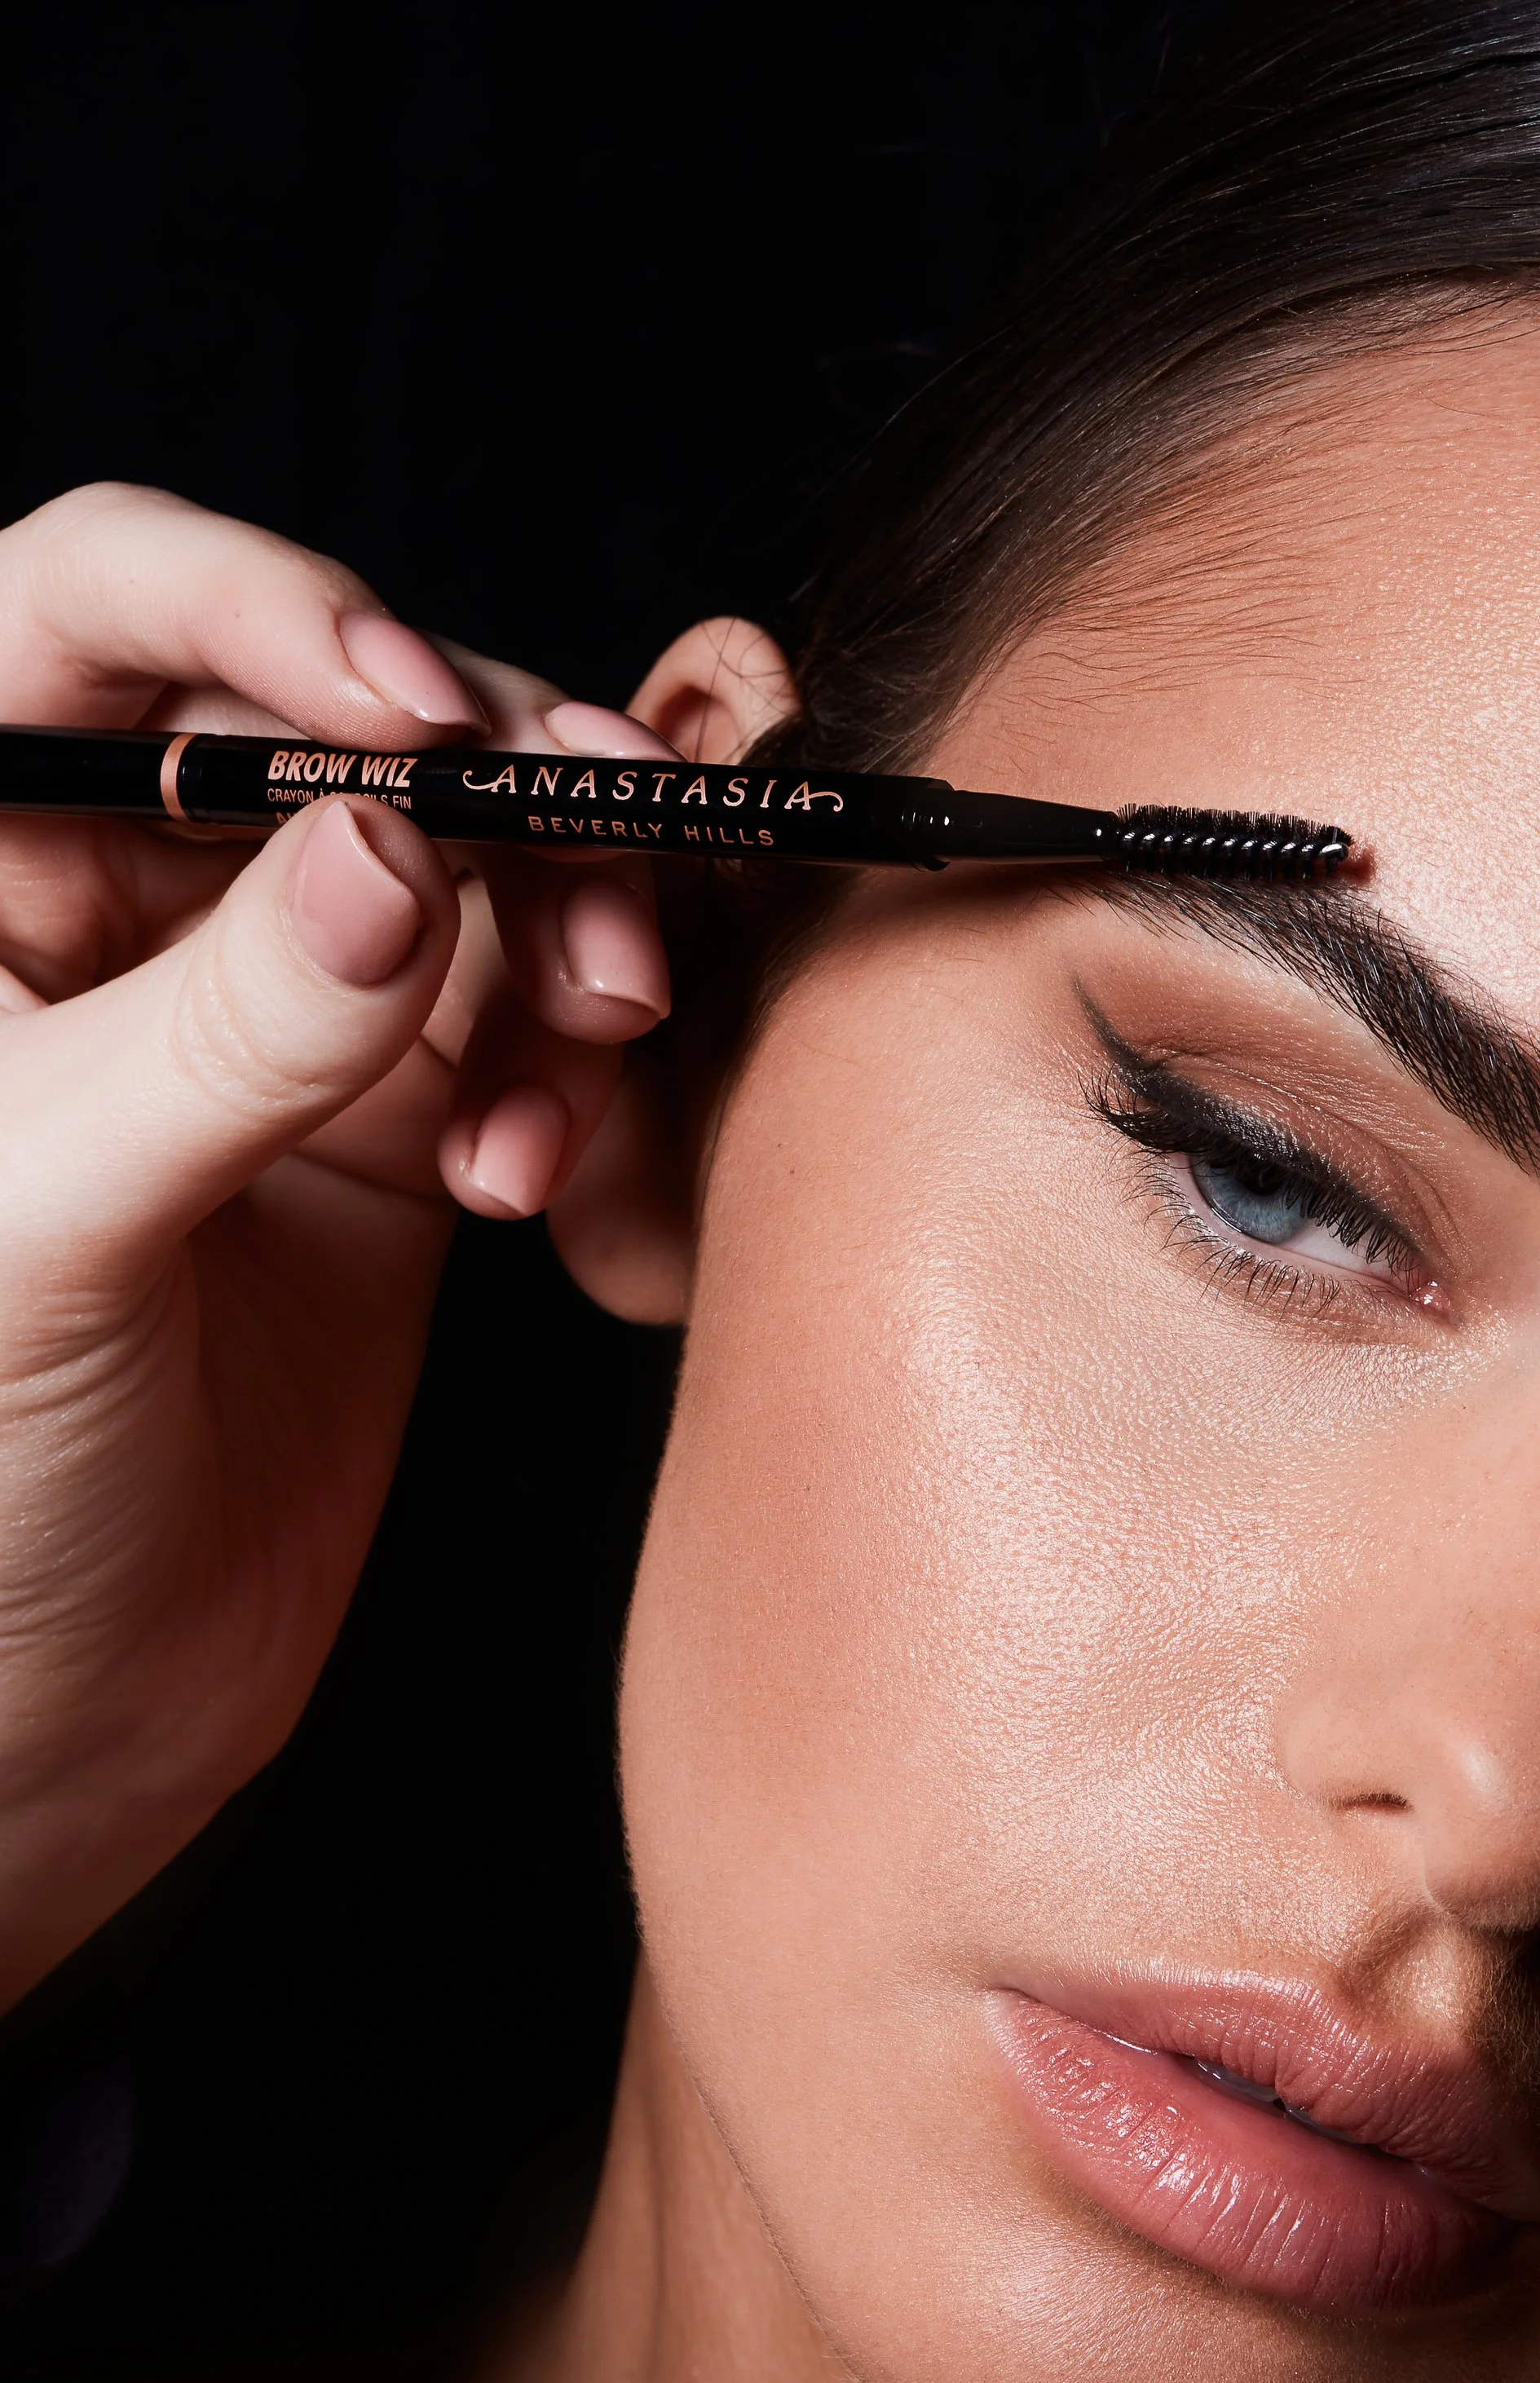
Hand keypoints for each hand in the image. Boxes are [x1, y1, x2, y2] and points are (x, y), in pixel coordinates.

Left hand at [0, 483, 676, 2013]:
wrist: (44, 1729)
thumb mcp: (44, 1231)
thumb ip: (220, 1035)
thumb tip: (389, 851)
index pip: (91, 615)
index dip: (260, 610)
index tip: (414, 713)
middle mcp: (113, 920)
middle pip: (328, 736)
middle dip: (486, 791)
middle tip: (596, 874)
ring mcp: (263, 1030)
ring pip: (460, 880)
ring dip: (563, 937)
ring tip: (598, 1040)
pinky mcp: (383, 1146)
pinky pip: (526, 1042)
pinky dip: (580, 1086)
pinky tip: (553, 1182)